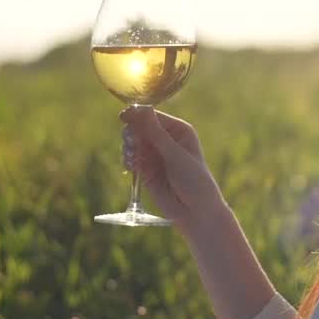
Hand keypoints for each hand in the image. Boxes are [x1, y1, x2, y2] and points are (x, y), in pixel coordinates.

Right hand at [119, 105, 224, 227]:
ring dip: (128, 148)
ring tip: (132, 160)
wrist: (195, 211)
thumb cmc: (193, 179)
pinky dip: (128, 160)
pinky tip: (130, 167)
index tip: (124, 118)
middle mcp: (165, 139)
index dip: (136, 115)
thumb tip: (140, 108)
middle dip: (131, 135)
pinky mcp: (146, 169)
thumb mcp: (175, 155)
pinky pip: (131, 158)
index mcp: (177, 130)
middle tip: (131, 145)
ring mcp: (154, 154)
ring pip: (131, 143)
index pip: (151, 116)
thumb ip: (156, 133)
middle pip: (138, 127)